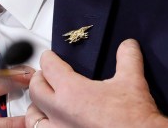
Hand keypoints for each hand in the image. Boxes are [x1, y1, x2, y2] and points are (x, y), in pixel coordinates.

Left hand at [26, 39, 167, 127]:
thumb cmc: (134, 120)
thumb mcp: (133, 81)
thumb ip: (127, 58)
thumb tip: (128, 46)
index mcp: (72, 92)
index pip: (49, 67)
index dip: (48, 58)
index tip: (50, 57)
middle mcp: (60, 113)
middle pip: (36, 89)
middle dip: (40, 78)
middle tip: (46, 75)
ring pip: (33, 116)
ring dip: (37, 105)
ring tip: (46, 101)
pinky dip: (44, 125)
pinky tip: (53, 123)